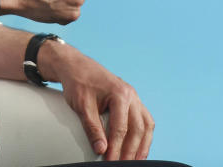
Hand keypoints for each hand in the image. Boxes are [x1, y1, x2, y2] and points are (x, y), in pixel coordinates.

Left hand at [40, 42, 154, 160]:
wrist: (76, 66)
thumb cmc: (78, 83)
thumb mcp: (82, 106)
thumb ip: (92, 128)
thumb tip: (101, 149)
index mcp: (120, 94)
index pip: (121, 128)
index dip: (116, 148)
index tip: (110, 161)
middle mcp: (131, 95)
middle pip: (138, 128)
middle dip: (131, 150)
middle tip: (123, 164)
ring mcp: (134, 97)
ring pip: (146, 124)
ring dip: (143, 144)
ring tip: (137, 161)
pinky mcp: (132, 100)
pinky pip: (144, 119)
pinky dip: (144, 134)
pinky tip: (140, 146)